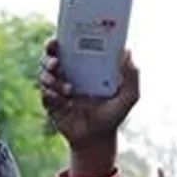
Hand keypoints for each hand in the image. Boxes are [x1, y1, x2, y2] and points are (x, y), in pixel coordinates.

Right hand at [38, 39, 138, 168]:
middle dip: (49, 55)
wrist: (97, 139)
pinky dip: (52, 95)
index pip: (70, 44)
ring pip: (44, 74)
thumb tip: (127, 51)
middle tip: (56, 62)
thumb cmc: (113, 114)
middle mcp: (68, 72)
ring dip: (51, 79)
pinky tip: (64, 103)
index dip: (62, 37)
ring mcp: (57, 87)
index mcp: (85, 64)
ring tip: (68, 89)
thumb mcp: (129, 96)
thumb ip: (132, 74)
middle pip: (50, 55)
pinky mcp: (50, 103)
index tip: (61, 36)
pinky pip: (44, 94)